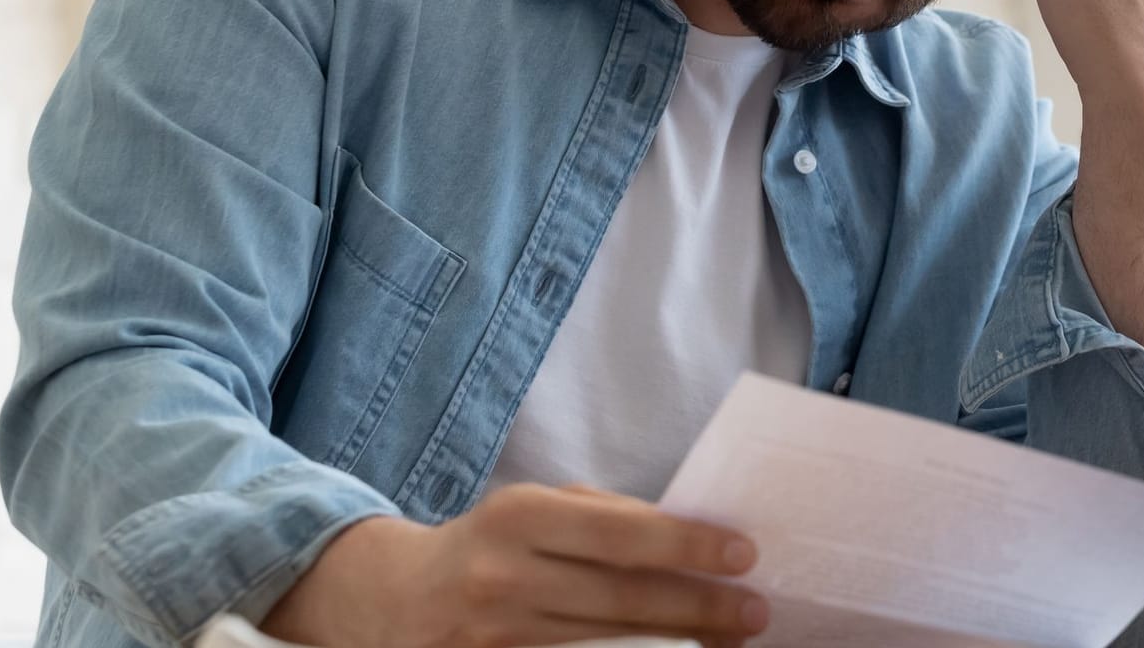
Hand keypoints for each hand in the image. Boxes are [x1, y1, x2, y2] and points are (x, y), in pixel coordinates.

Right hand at [261, 484, 767, 647]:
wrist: (388, 601)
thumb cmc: (489, 545)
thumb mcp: (535, 509)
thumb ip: (603, 517)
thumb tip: (690, 534)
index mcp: (519, 518)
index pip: (620, 535)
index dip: (687, 546)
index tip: (743, 555)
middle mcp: (502, 578)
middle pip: (621, 601)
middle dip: (698, 608)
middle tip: (755, 612)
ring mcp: (493, 639)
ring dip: (675, 645)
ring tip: (725, 641)